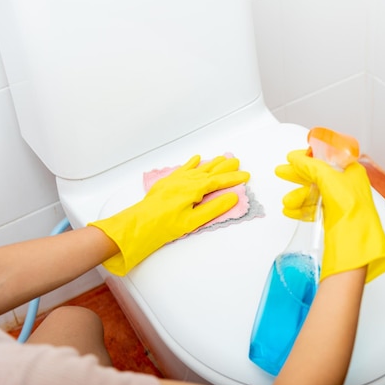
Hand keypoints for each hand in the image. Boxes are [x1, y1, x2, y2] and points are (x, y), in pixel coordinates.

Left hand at [90, 155, 249, 275]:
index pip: (218, 181)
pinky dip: (191, 163)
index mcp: (194, 189)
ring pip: (198, 168)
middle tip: (237, 161)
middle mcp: (186, 181)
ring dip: (211, 163)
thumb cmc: (164, 226)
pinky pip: (183, 169)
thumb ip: (213, 208)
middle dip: (224, 167)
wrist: (138, 225)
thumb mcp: (193, 221)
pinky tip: (197, 159)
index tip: (245, 176)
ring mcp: (175, 180)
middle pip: (209, 171)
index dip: (233, 178)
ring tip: (222, 158)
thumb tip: (232, 197)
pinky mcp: (167, 183)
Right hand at [275, 150, 384, 282]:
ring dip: (298, 196)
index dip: (309, 157)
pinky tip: (291, 212)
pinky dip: (302, 209)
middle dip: (298, 176)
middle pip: (318, 175)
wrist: (355, 239)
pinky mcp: (334, 217)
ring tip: (286, 202)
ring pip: (314, 194)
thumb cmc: (351, 207)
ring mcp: (341, 202)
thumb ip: (310, 166)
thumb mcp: (328, 178)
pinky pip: (315, 209)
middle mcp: (347, 185)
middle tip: (282, 172)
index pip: (327, 158)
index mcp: (351, 172)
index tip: (293, 157)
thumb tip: (297, 158)